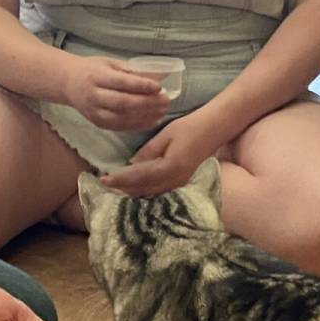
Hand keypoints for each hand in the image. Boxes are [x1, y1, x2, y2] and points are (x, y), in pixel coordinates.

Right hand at [63, 56, 171, 131]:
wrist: (68, 84)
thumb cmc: (92, 70)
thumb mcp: (110, 63)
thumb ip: (133, 71)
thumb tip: (161, 75)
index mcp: (96, 77)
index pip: (121, 83)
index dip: (141, 85)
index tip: (159, 86)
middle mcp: (93, 96)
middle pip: (123, 102)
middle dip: (147, 103)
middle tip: (166, 100)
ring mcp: (94, 112)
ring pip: (122, 118)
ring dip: (145, 116)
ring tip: (162, 111)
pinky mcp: (98, 123)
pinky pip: (120, 127)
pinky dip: (138, 125)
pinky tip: (152, 120)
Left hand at [101, 117, 221, 197]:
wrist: (216, 128)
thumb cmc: (191, 127)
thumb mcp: (165, 135)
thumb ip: (148, 151)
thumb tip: (131, 164)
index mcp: (169, 168)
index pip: (138, 177)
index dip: (119, 179)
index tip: (103, 179)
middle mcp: (175, 180)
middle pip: (144, 190)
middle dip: (124, 189)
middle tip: (106, 185)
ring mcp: (181, 183)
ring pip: (152, 193)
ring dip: (134, 191)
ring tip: (117, 187)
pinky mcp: (184, 181)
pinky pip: (161, 190)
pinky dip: (146, 190)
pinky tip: (137, 187)